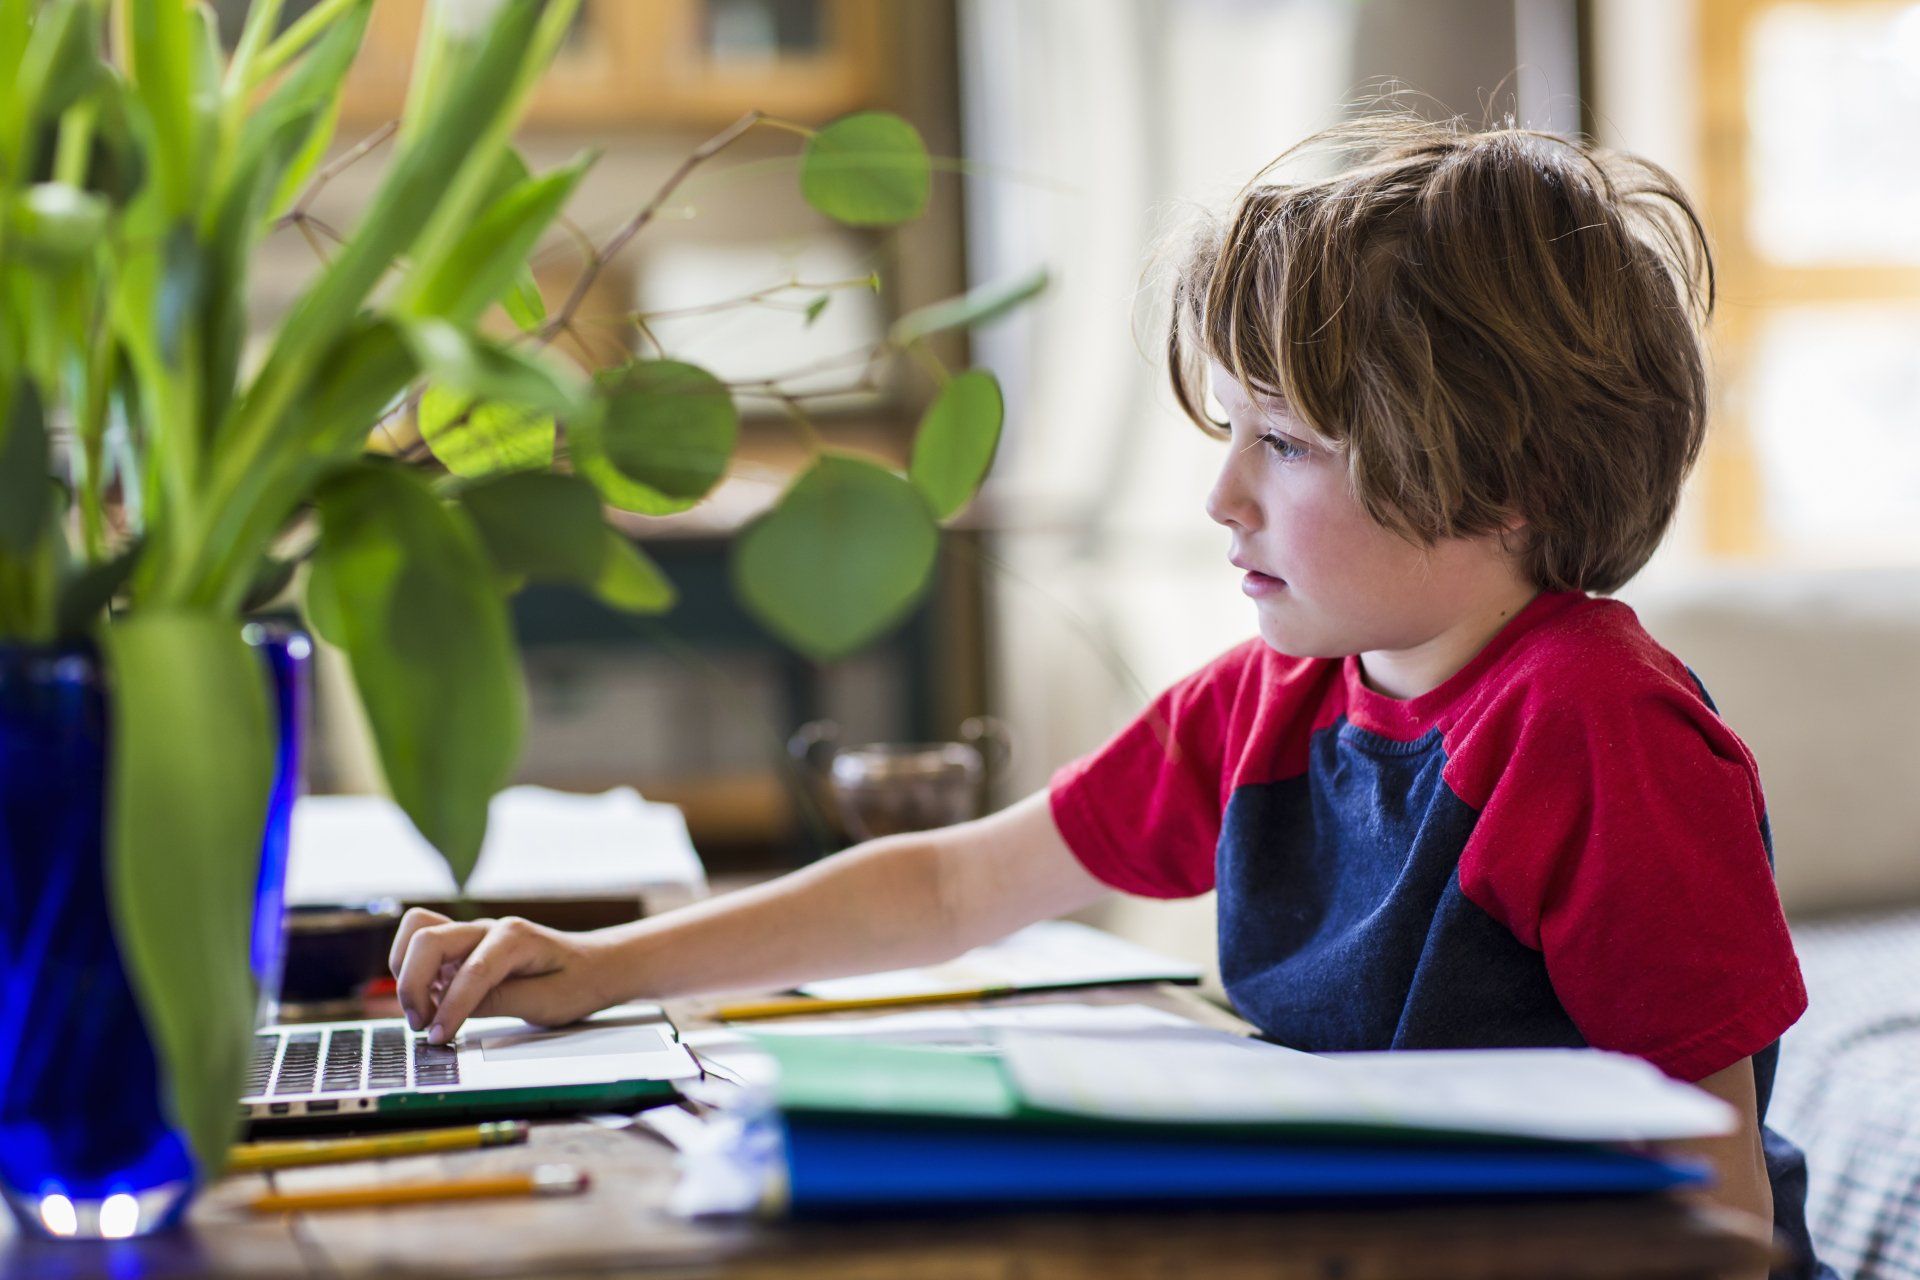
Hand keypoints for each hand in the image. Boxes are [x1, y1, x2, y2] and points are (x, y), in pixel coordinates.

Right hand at [388, 908, 612, 1043]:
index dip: (450, 1008)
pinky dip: (412, 969)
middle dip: (413, 984)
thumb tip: (453, 1010)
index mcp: (516, 938)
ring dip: (406, 971)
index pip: (470, 971)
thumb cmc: (577, 982)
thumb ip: (500, 1002)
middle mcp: (489, 928)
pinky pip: (423, 943)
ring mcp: (473, 934)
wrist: (595, 965)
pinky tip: (429, 999)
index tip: (438, 1038)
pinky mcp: (463, 946)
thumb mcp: (547, 1002)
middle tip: (422, 1024)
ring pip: (417, 931)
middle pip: (428, 939)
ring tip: (420, 1010)